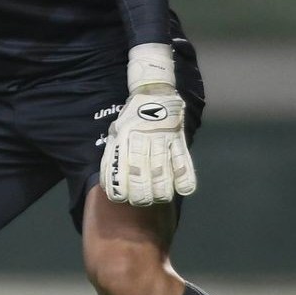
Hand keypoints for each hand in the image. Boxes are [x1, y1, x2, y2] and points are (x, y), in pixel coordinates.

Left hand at [101, 43, 196, 206]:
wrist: (154, 92)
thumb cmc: (132, 117)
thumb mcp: (117, 130)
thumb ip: (113, 153)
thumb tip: (109, 180)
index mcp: (125, 138)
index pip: (121, 169)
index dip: (121, 188)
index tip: (122, 199)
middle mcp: (143, 140)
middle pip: (142, 175)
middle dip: (141, 194)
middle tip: (142, 202)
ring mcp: (163, 139)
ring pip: (163, 172)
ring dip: (161, 191)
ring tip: (159, 198)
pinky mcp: (179, 139)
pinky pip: (184, 161)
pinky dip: (186, 178)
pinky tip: (183, 190)